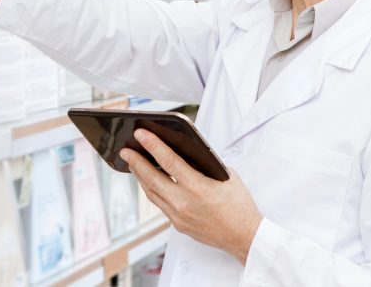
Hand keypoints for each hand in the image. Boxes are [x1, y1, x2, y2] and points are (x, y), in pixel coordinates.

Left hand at [121, 129, 262, 264]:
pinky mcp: (177, 224)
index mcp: (198, 187)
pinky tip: (147, 181)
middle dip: (136, 161)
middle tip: (125, 150)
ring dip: (140, 176)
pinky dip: (151, 189)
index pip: (168, 161)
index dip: (152, 145)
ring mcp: (179, 216)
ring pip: (151, 192)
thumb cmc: (238, 204)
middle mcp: (184, 202)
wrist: (244, 236)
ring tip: (132, 162)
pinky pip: (159, 204)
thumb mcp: (225, 175)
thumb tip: (182, 151)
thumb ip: (202, 164)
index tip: (140, 134)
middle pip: (152, 178)